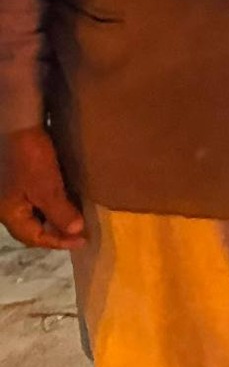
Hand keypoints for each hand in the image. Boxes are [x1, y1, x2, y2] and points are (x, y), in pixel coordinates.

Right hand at [0, 128, 84, 250]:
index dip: (58, 242)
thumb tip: (74, 232)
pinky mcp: (19, 178)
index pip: (33, 237)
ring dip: (55, 218)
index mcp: (8, 213)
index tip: (82, 241)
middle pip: (31, 227)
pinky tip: (66, 200)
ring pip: (34, 213)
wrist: (19, 125)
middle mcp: (6, 206)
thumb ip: (60, 212)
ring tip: (76, 220)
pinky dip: (52, 203)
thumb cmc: (31, 159)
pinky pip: (36, 199)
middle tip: (79, 234)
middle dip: (55, 232)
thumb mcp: (47, 187)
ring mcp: (12, 191)